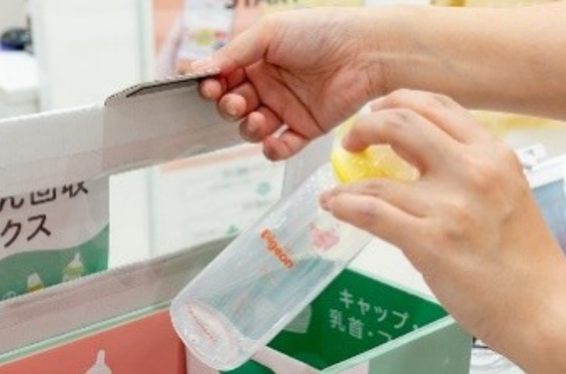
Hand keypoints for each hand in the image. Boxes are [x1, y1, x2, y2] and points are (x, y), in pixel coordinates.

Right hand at [194, 8, 387, 160]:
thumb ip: (234, 53)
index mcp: (258, 59)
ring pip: (254, 129)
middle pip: (235, 106)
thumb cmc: (322, 32)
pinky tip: (271, 142)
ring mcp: (288, 108)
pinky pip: (282, 147)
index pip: (225, 78)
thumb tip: (200, 70)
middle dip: (229, 107)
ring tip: (255, 118)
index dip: (214, 86)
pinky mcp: (307, 128)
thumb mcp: (269, 33)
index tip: (210, 88)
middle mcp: (271, 85)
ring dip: (248, 128)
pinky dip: (272, 150)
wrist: (365, 52)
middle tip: (234, 102)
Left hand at [320, 91, 565, 352]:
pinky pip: (372, 212)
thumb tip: (418, 163)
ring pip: (378, 176)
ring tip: (337, 191)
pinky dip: (345, 206)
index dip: (398, 101)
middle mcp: (473, 171)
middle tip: (352, 141)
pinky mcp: (431, 243)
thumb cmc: (527, 264)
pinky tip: (335, 208)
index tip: (380, 112)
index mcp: (494, 155)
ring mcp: (450, 207)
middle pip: (403, 121)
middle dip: (367, 125)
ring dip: (348, 182)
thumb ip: (469, 173)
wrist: (544, 309)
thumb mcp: (507, 196)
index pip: (438, 104)